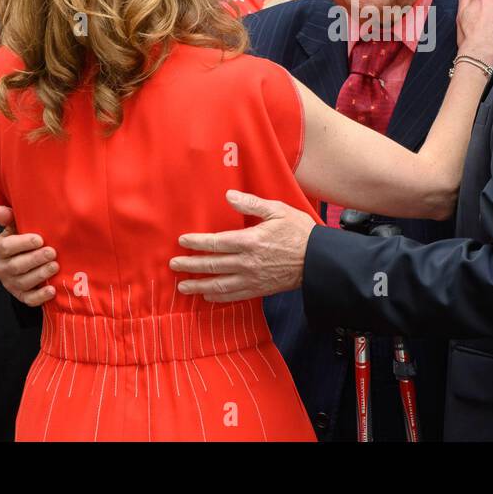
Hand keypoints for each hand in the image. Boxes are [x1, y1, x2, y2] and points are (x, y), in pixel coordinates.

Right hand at [0, 205, 57, 305]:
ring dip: (40, 275)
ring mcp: (10, 284)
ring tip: (55, 267)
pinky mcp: (20, 296)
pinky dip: (40, 296)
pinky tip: (52, 290)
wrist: (21, 261)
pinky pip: (29, 299)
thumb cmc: (20, 241)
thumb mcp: (13, 228)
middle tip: (52, 253)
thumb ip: (9, 219)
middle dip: (35, 259)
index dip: (22, 243)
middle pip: (16, 266)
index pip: (6, 247)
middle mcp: (0, 268)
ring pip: (23, 282)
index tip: (39, 239)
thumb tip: (0, 210)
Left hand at [170, 190, 314, 301]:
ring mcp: (253, 279)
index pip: (215, 243)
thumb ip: (252, 204)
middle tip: (174, 265)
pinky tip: (208, 296)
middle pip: (212, 266)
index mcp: (250, 241)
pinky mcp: (259, 289)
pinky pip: (234, 296)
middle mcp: (247, 263)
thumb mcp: (278, 210)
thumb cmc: (299, 232)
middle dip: (190, 265)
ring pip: (219, 285)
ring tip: (183, 286)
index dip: (196, 243)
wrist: (318, 260)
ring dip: (199, 286)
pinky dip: (218, 298)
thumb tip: (229, 196)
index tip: (182, 241)